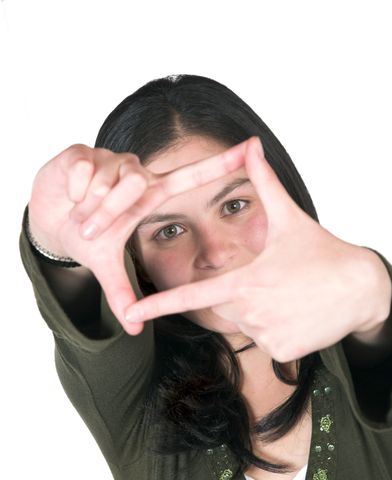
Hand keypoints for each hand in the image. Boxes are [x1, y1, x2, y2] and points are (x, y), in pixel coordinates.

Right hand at [28, 140, 250, 334]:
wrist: (49, 222)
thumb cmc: (86, 236)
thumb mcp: (106, 266)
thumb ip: (123, 293)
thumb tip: (134, 331)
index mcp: (149, 195)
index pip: (191, 176)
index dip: (221, 163)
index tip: (253, 146)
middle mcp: (135, 173)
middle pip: (132, 184)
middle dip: (107, 213)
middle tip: (91, 230)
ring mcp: (109, 159)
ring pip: (106, 180)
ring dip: (89, 206)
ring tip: (80, 214)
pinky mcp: (82, 152)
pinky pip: (83, 170)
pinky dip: (73, 191)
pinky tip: (70, 196)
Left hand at [125, 138, 390, 359]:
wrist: (363, 289)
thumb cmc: (324, 252)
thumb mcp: (291, 218)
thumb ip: (264, 183)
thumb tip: (251, 144)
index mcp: (244, 280)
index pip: (191, 296)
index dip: (157, 305)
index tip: (130, 314)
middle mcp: (250, 310)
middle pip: (228, 307)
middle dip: (246, 295)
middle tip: (279, 282)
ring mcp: (266, 334)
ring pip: (249, 326)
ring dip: (264, 313)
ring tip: (294, 297)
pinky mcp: (282, 351)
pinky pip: (269, 343)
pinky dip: (280, 331)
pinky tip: (302, 316)